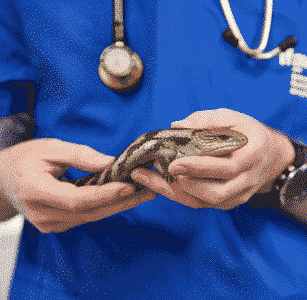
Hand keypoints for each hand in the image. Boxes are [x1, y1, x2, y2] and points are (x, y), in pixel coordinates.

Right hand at [0, 139, 155, 232]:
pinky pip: (86, 217)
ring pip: (91, 217)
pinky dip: (106, 207)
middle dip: (122, 201)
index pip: (78, 199)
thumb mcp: (50, 148)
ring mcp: (49, 224)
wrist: (3, 179)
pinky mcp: (55, 225)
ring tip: (144, 193)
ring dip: (119, 205)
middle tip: (149, 190)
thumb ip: (81, 156)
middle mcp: (43, 214)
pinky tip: (124, 197)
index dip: (106, 194)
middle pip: (90, 212)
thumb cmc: (25, 159)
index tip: (130, 185)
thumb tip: (111, 163)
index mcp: (37, 191)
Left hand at [130, 108, 293, 209]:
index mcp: (253, 155)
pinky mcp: (229, 202)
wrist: (269, 154)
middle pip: (216, 193)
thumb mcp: (232, 117)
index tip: (174, 163)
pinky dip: (179, 195)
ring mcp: (239, 195)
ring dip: (175, 192)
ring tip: (150, 176)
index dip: (200, 168)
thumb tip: (176, 126)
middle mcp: (248, 180)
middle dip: (183, 185)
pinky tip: (160, 183)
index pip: (227, 168)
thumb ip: (206, 120)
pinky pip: (202, 203)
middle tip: (158, 169)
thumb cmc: (248, 132)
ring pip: (206, 202)